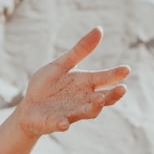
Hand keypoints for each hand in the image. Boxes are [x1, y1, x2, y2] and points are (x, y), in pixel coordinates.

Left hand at [14, 27, 129, 135]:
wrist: (28, 108)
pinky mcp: (54, 123)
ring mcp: (70, 113)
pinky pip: (60, 124)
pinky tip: (64, 123)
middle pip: (103, 99)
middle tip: (122, 89)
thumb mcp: (61, 65)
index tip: (126, 69)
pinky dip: (62, 123)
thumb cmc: (47, 86)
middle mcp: (83, 100)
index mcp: (85, 84)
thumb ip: (80, 51)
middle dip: (112, 95)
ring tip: (99, 100)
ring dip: (94, 107)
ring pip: (87, 112)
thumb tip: (100, 28)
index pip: (105, 79)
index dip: (115, 74)